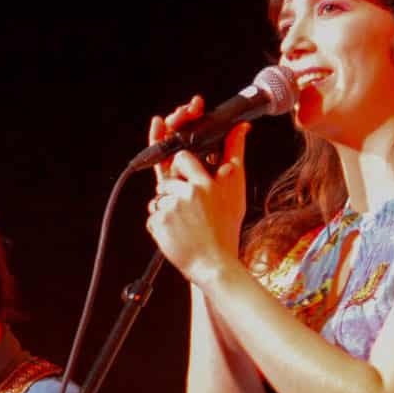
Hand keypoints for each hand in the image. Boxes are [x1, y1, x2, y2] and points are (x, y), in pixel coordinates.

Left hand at [144, 97, 249, 284]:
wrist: (214, 264)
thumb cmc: (225, 229)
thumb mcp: (235, 189)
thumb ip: (234, 154)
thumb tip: (241, 128)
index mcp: (204, 183)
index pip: (180, 158)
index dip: (181, 168)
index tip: (187, 180)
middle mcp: (187, 194)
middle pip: (165, 180)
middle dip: (172, 191)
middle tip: (190, 211)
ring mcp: (171, 209)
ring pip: (157, 199)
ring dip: (166, 209)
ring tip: (186, 224)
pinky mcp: (159, 223)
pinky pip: (152, 217)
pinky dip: (160, 225)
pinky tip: (177, 233)